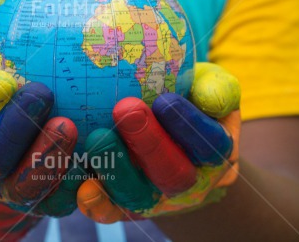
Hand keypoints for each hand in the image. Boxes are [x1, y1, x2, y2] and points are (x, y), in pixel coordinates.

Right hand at [0, 40, 83, 238]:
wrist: (12, 143)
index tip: (3, 79)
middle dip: (16, 129)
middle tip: (42, 93)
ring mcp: (12, 190)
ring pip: (28, 187)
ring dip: (49, 156)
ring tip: (69, 124)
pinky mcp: (44, 201)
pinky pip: (60, 199)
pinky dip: (77, 181)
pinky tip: (94, 152)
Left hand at [76, 63, 240, 222]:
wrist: (165, 139)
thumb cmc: (186, 102)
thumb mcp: (209, 87)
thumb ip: (215, 89)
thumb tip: (211, 99)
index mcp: (212, 153)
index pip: (209, 144)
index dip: (189, 125)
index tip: (165, 100)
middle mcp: (186, 182)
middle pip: (172, 173)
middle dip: (149, 143)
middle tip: (125, 109)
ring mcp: (154, 198)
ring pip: (139, 194)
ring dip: (118, 168)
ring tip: (97, 137)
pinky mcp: (123, 207)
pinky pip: (110, 210)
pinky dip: (97, 201)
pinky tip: (83, 184)